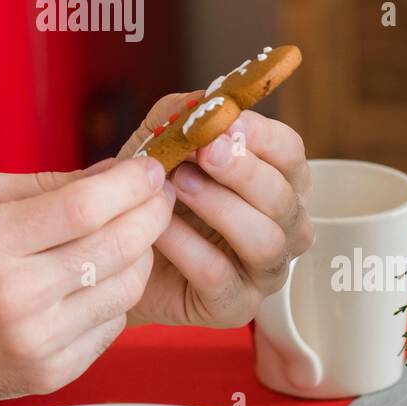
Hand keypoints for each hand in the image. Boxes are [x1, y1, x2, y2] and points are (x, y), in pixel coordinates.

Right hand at [0, 160, 174, 401]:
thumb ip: (40, 183)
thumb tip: (111, 173)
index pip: (82, 209)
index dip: (128, 185)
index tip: (148, 170)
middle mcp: (13, 296)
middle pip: (114, 248)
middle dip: (151, 214)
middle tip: (160, 195)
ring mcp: (34, 341)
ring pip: (124, 290)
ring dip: (142, 254)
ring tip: (136, 233)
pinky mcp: (48, 373)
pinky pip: (111, 327)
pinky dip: (118, 296)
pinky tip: (105, 276)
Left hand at [119, 93, 314, 327]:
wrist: (114, 251)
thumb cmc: (151, 194)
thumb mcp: (159, 143)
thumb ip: (180, 115)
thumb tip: (204, 98)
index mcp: (277, 181)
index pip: (292, 154)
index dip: (265, 137)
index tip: (229, 121)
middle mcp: (283, 227)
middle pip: (285, 198)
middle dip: (245, 171)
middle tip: (207, 151)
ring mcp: (264, 271)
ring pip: (265, 240)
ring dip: (221, 208)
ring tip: (179, 186)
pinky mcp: (235, 307)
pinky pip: (220, 276)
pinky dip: (188, 247)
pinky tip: (159, 228)